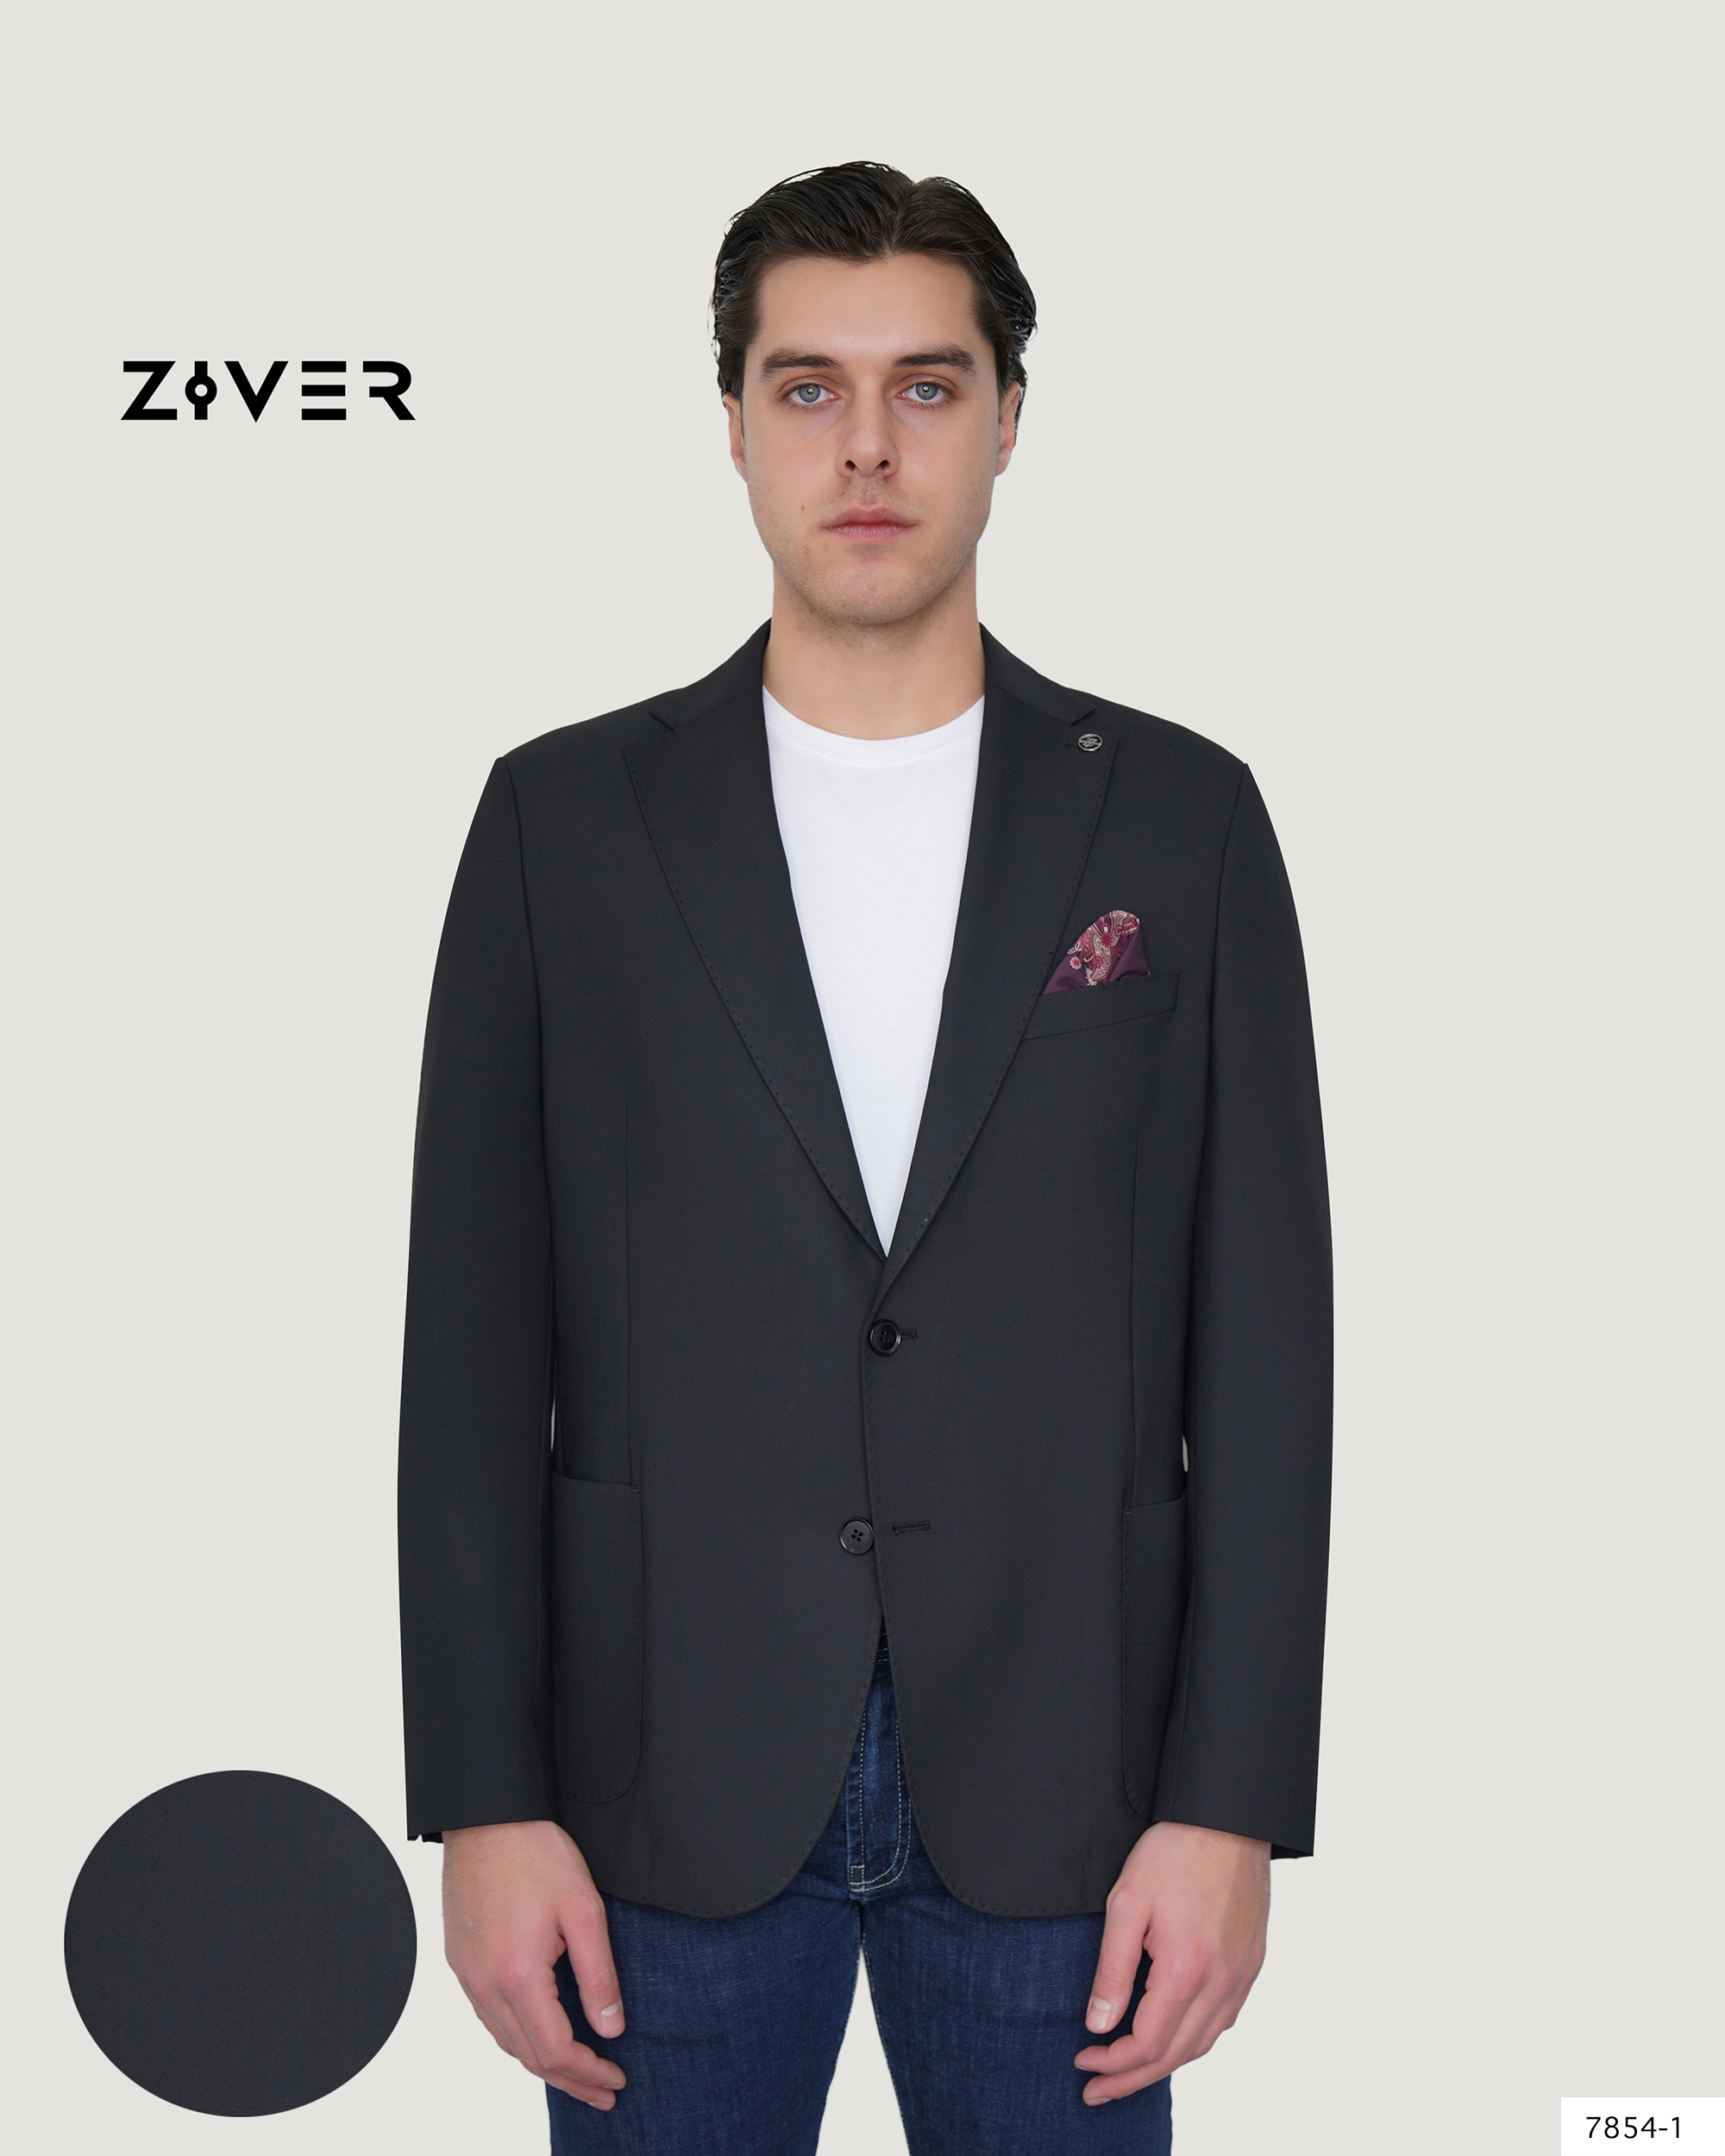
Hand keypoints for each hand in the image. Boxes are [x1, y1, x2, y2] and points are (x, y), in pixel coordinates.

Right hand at [441, 1818, 626, 2111]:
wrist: (486, 1816)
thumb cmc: (534, 1853)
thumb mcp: (584, 1909)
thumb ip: (599, 1974)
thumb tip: (610, 2027)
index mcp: (518, 1975)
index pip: (555, 2050)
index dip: (588, 2072)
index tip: (616, 2077)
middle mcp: (484, 1984)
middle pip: (527, 2056)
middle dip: (569, 2080)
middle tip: (603, 2091)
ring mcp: (467, 1974)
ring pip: (504, 2040)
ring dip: (541, 2063)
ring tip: (575, 2072)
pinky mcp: (460, 1960)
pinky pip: (488, 2016)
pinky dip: (516, 2036)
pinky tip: (537, 2033)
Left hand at [1075, 1820, 1269, 2104]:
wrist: (1227, 1818)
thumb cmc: (1173, 1853)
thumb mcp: (1126, 1903)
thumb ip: (1112, 1968)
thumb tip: (1098, 2024)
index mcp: (1186, 1969)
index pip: (1148, 2044)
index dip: (1113, 2064)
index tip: (1083, 2063)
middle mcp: (1221, 1982)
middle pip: (1176, 2055)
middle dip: (1133, 2079)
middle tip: (1098, 2091)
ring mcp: (1241, 1975)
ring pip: (1203, 2043)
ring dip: (1164, 2065)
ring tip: (1129, 2072)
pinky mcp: (1251, 1963)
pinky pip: (1224, 2020)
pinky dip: (1194, 2040)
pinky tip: (1172, 2037)